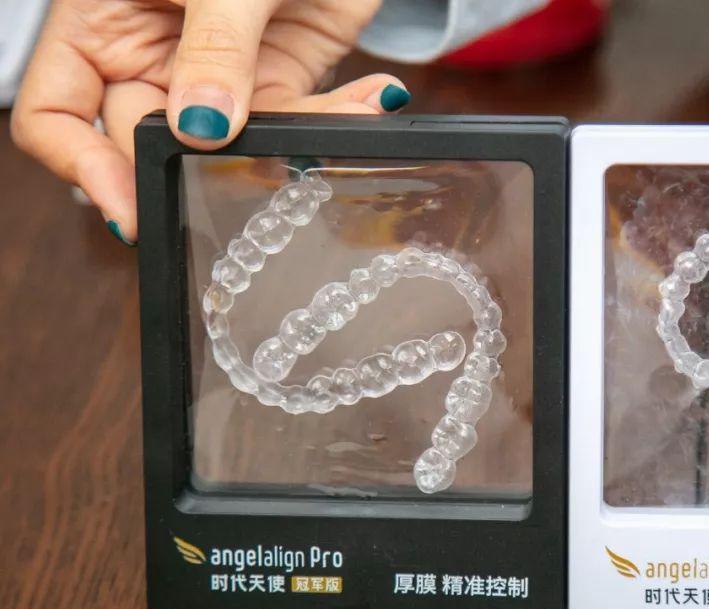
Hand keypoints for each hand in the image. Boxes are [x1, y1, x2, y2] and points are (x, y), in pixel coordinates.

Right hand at [11, 0, 408, 243]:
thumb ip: (212, 50)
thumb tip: (202, 129)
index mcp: (100, 22)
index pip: (54, 115)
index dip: (83, 168)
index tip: (127, 208)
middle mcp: (149, 56)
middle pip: (146, 144)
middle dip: (195, 168)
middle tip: (242, 174)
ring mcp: (215, 75)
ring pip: (231, 150)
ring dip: (288, 149)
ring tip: (344, 116)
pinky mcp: (278, 81)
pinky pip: (295, 127)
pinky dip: (335, 122)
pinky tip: (376, 96)